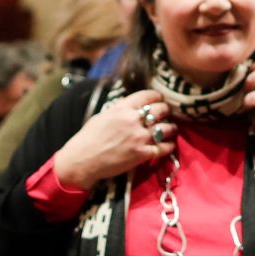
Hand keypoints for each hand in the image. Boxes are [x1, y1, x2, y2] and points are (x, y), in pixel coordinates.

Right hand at [51, 89, 172, 190]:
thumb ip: (120, 110)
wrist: (83, 160)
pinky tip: (169, 144)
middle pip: (161, 110)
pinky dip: (169, 146)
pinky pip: (164, 148)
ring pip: (167, 128)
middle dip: (166, 111)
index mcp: (122, 108)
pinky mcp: (143, 154)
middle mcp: (133, 121)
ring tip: (171, 129)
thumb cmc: (89, 138)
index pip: (148, 95)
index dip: (157, 97)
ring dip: (171, 128)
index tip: (160, 99)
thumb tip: (132, 107)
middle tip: (166, 114)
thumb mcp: (103, 116)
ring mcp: (140, 138)